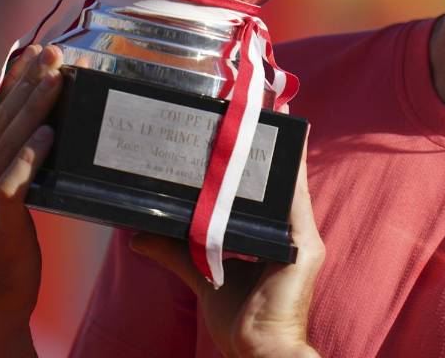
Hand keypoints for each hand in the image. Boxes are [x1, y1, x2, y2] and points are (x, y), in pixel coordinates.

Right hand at [0, 45, 65, 357]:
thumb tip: (9, 108)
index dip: (7, 79)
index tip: (30, 50)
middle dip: (26, 79)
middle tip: (53, 51)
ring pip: (5, 141)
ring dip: (34, 105)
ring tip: (58, 78)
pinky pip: (12, 181)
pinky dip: (29, 155)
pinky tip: (49, 134)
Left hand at [130, 129, 323, 357]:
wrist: (259, 352)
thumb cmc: (240, 322)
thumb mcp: (202, 276)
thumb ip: (176, 253)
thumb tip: (138, 237)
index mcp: (272, 240)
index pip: (262, 193)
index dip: (255, 162)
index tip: (243, 130)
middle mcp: (290, 234)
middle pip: (275, 184)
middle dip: (266, 150)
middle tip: (251, 111)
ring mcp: (302, 240)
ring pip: (288, 186)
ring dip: (280, 152)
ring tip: (270, 117)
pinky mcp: (306, 248)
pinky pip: (297, 202)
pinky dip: (293, 173)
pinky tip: (290, 148)